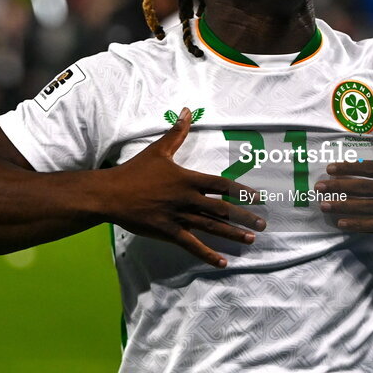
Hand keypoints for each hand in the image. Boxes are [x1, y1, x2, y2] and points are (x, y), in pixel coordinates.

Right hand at [105, 107, 264, 266]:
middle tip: (262, 224)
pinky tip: (222, 261)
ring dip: (232, 234)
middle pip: (222, 209)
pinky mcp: (168, 232)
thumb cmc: (135, 171)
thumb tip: (187, 111)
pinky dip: (208, 254)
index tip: (257, 198)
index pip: (222, 185)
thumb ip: (177, 133)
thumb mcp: (158, 150)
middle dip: (244, 217)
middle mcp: (187, 199)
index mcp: (188, 179)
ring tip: (251, 240)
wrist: (111, 194)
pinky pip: (192, 245)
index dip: (241, 191)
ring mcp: (179, 217)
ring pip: (211, 227)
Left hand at [315, 119, 372, 234]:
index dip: (346, 168)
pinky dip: (358, 225)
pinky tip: (342, 224)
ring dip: (342, 208)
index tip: (330, 168)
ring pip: (365, 209)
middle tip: (318, 187)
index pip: (368, 168)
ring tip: (323, 206)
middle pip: (361, 189)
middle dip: (337, 188)